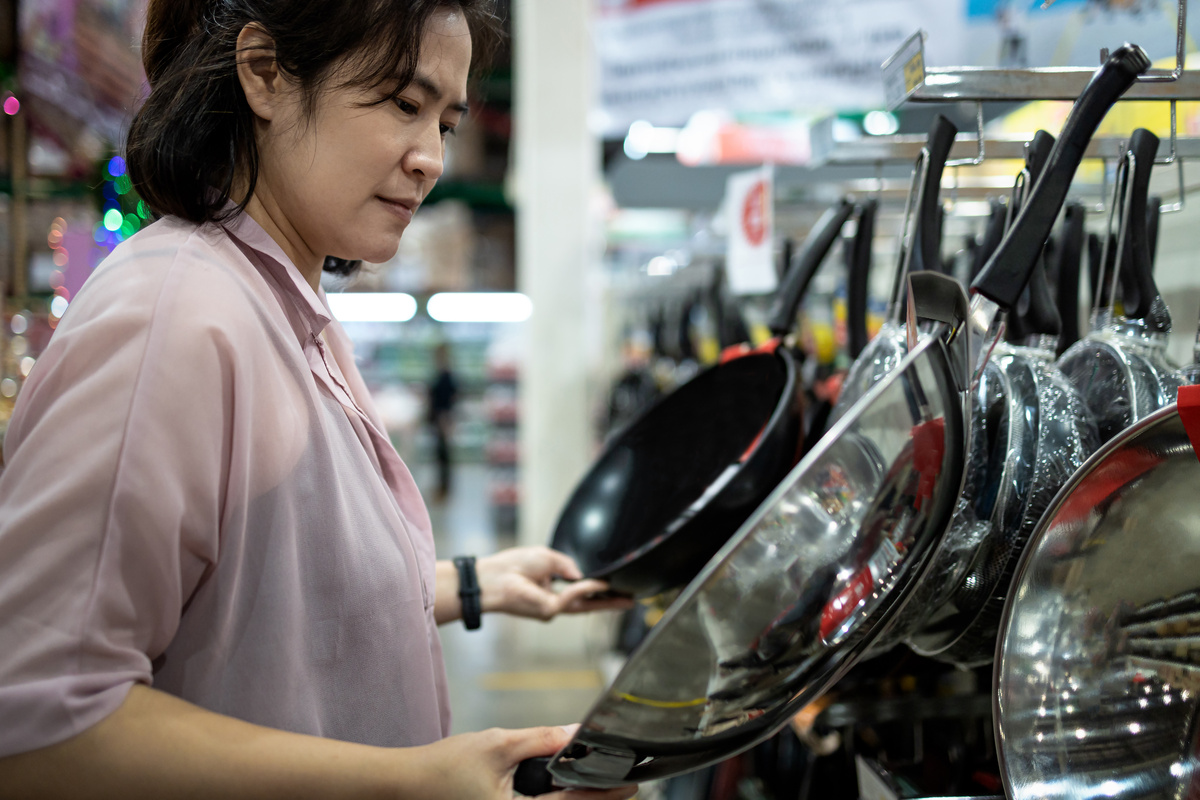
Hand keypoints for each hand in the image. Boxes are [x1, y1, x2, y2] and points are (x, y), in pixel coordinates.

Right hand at [407, 725, 635, 799]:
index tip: (630, 785)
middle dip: (590, 795)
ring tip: (592, 778)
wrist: (407, 784)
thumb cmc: (445, 768)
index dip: (605, 793)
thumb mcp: (499, 745)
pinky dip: (550, 798)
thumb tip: (576, 732)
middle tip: (619, 780)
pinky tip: (559, 783)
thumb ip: (542, 739)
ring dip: (570, 796)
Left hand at [477, 547, 634, 620]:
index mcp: (552, 590)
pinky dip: (584, 588)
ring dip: (602, 596)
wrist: (493, 577)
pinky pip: (573, 597)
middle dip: (609, 604)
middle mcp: (553, 603)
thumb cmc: (513, 565)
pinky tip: (595, 583)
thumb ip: (567, 565)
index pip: (580, 594)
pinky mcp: (549, 610)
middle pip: (587, 605)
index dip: (598, 593)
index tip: (615, 589)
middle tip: (630, 602)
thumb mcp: (547, 557)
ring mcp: (551, 609)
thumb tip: (583, 575)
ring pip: (584, 605)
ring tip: (623, 596)